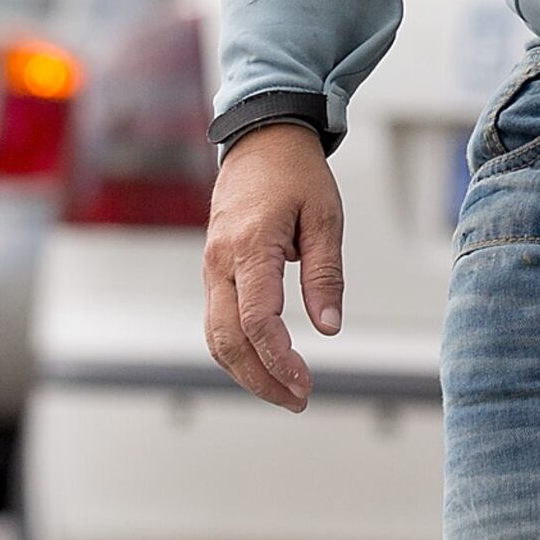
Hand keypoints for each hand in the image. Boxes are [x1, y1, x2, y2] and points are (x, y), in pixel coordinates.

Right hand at [201, 124, 343, 412]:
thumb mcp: (324, 218)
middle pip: (227, 339)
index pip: (257, 321)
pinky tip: (265, 363)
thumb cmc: (297, 175)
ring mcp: (211, 267)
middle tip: (298, 400)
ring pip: (215, 336)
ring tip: (285, 391)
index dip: (279, 360)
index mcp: (250, 246)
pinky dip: (237, 350)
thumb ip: (325, 274)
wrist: (261, 140)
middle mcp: (220, 261)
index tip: (305, 384)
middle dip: (261, 378)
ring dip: (246, 371)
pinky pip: (216, 320)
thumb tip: (329, 328)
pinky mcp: (214, 270)